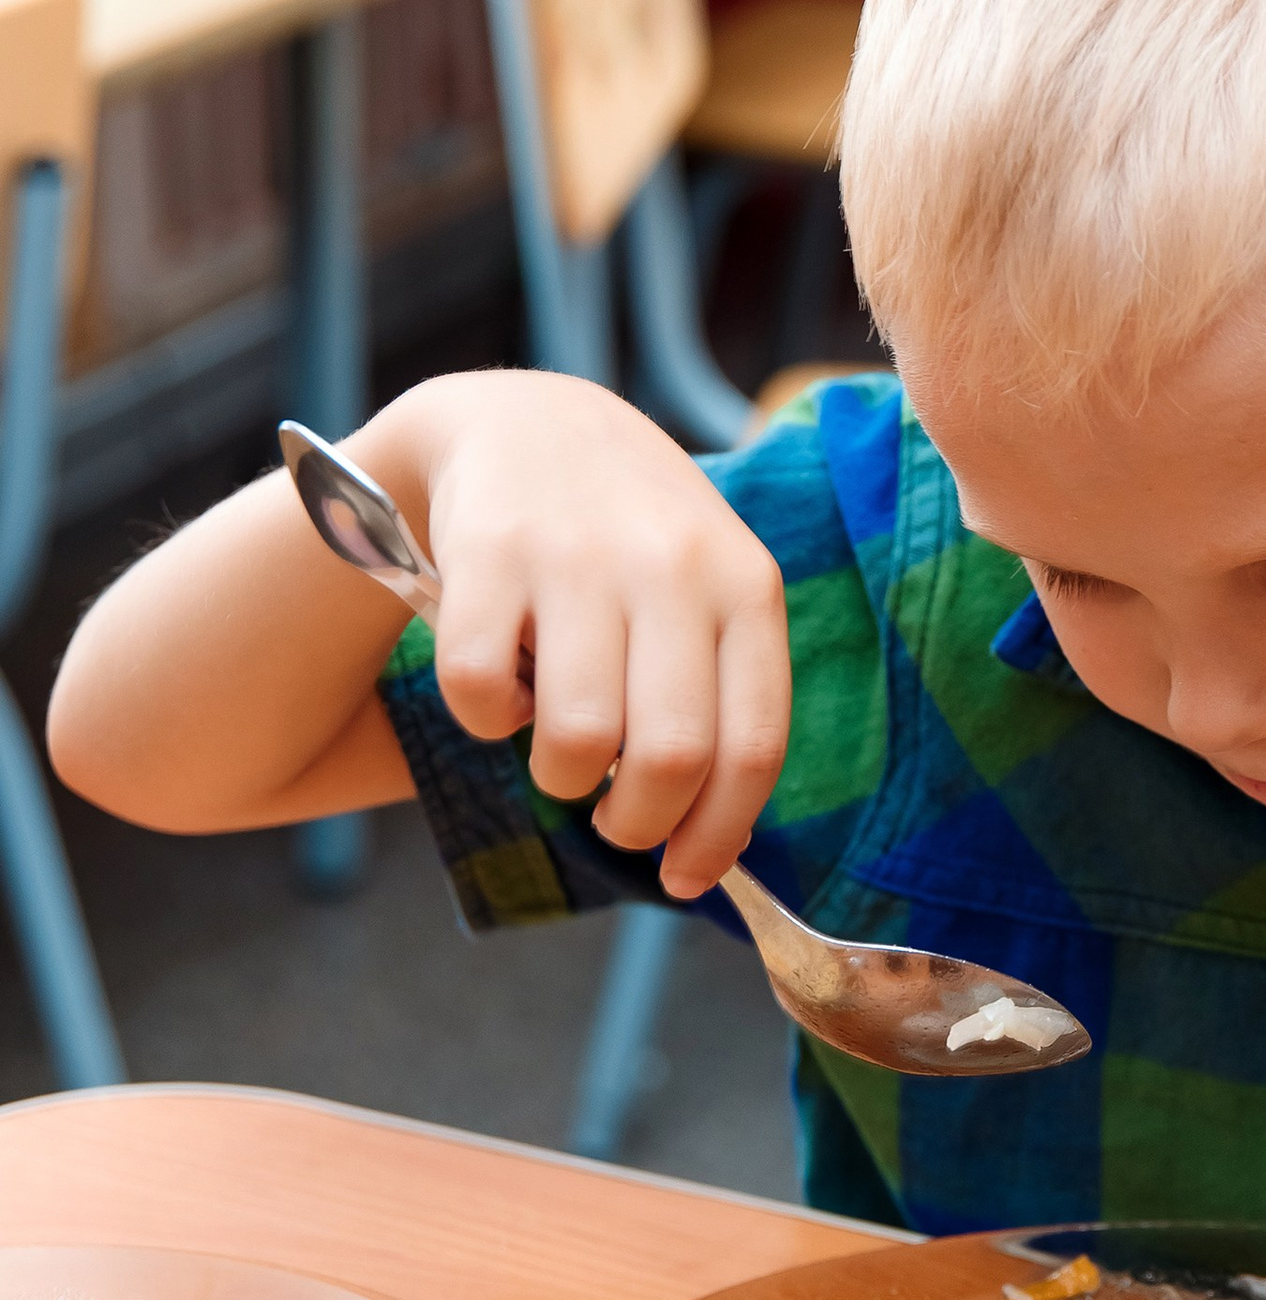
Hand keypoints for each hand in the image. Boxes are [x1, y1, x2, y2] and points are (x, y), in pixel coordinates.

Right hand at [385, 373, 789, 898]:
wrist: (531, 423)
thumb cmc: (634, 545)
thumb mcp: (708, 594)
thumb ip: (721, 697)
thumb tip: (713, 844)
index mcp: (747, 586)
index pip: (752, 747)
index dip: (718, 836)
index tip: (682, 876)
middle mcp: (673, 566)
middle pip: (669, 758)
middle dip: (634, 822)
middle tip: (613, 818)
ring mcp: (581, 556)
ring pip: (577, 738)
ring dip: (558, 775)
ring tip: (559, 745)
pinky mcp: (491, 553)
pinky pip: (481, 694)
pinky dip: (485, 720)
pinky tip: (503, 684)